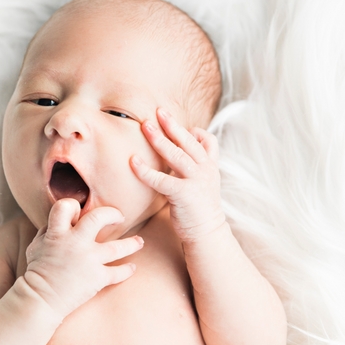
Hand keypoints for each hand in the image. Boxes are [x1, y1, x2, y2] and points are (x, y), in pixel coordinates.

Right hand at [22, 199, 144, 318]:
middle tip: (119, 217)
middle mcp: (75, 243)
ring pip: (117, 247)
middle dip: (112, 214)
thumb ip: (50, 230)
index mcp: (57, 233)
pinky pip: (117, 273)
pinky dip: (127, 270)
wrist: (40, 300)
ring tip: (140, 242)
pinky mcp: (97, 278)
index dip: (73, 206)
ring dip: (132, 243)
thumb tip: (64, 220)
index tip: (80, 211)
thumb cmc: (36, 271)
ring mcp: (88, 260)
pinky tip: (132, 268)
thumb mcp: (36, 245)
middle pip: (98, 218)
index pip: (66, 206)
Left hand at [130, 108, 225, 243]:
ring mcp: (197, 181)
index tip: (181, 123)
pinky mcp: (184, 194)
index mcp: (211, 167)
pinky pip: (162, 179)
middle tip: (158, 111)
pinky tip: (133, 161)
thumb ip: (194, 168)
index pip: (208, 141)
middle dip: (172, 125)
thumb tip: (177, 154)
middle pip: (188, 142)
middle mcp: (206, 170)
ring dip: (160, 139)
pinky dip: (146, 170)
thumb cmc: (199, 209)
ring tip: (145, 126)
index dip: (196, 131)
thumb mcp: (203, 183)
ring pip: (177, 155)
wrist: (206, 234)